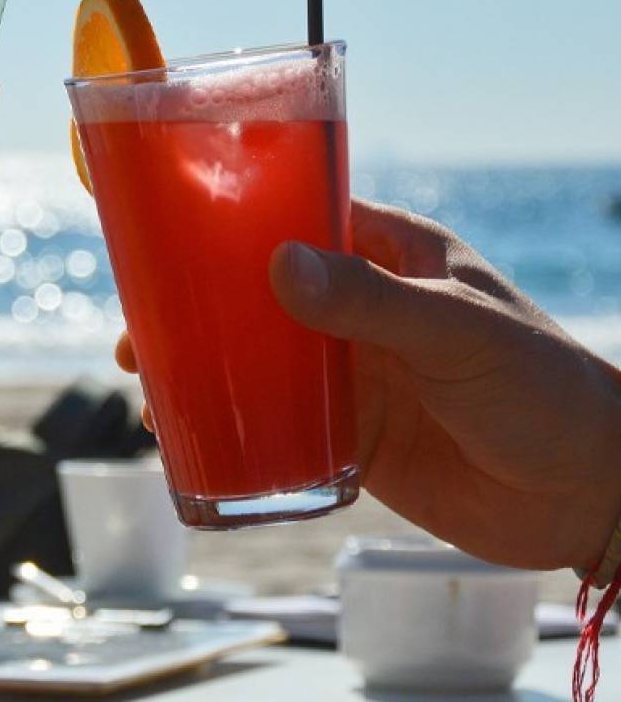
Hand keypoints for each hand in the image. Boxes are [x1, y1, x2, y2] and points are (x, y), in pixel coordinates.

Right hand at [117, 200, 620, 571]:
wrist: (589, 497)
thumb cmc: (544, 388)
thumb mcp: (458, 331)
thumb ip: (371, 301)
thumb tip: (277, 265)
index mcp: (388, 253)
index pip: (296, 216)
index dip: (231, 220)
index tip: (166, 230)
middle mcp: (359, 306)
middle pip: (257, 292)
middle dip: (195, 304)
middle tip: (137, 325)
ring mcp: (350, 372)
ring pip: (255, 358)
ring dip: (201, 367)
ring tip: (144, 381)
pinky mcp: (349, 435)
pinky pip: (274, 423)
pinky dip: (229, 426)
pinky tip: (187, 437)